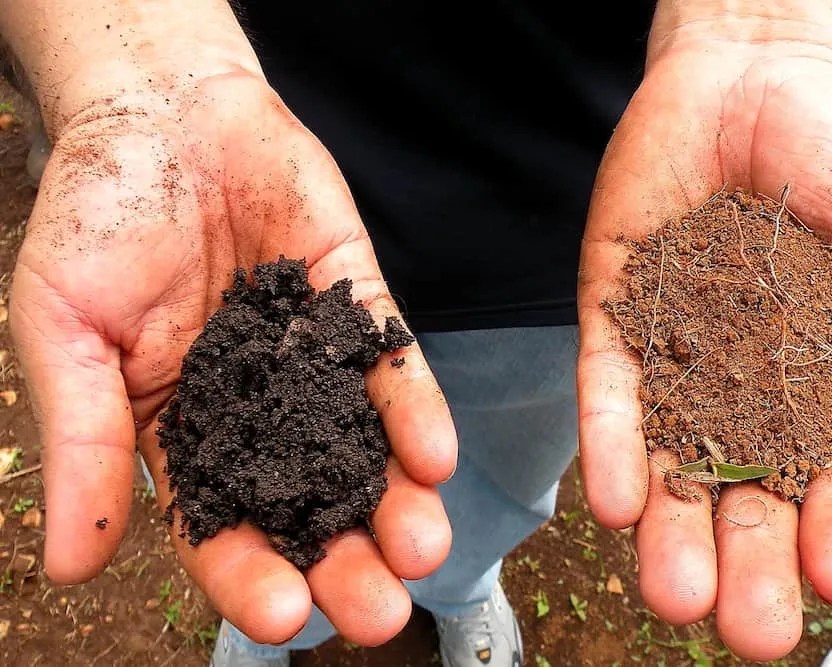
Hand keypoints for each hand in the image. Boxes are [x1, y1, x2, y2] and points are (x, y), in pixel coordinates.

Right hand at [10, 74, 456, 645]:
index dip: (248, 574)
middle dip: (343, 558)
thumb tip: (67, 569)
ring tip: (424, 549)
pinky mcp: (353, 301)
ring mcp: (311, 357)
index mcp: (184, 428)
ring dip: (395, 500)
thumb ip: (79, 442)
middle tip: (380, 614)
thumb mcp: (66, 332)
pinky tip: (434, 457)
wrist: (161, 114)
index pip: (218, 521)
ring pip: (360, 443)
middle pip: (305, 500)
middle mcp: (259, 406)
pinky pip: (389, 360)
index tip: (283, 620)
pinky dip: (411, 407)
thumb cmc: (96, 221)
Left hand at [577, 17, 831, 661]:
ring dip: (671, 527)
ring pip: (671, 456)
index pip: (827, 475)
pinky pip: (611, 389)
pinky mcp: (616, 314)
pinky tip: (618, 501)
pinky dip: (614, 442)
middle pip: (742, 489)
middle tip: (748, 629)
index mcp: (818, 379)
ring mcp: (675, 351)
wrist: (755, 76)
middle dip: (745, 559)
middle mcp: (742, 382)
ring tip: (674, 595)